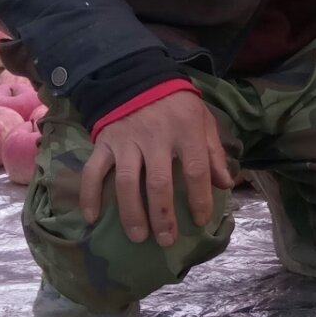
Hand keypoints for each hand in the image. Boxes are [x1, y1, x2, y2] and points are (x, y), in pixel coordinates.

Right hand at [81, 91, 233, 247]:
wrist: (137, 76)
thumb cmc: (176, 103)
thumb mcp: (202, 119)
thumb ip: (214, 152)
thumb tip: (226, 183)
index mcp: (185, 130)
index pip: (195, 170)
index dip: (199, 198)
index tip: (200, 221)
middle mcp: (155, 137)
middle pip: (158, 182)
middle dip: (163, 216)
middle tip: (166, 240)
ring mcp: (126, 141)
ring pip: (126, 182)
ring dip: (131, 213)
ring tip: (138, 236)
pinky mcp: (104, 142)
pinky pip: (93, 171)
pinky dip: (89, 195)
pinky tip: (92, 218)